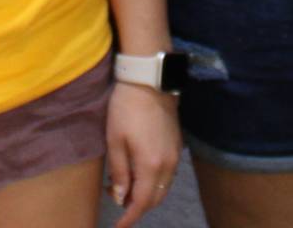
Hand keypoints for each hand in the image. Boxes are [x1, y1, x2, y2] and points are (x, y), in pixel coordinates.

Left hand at [103, 80, 181, 227]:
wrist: (150, 80)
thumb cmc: (126, 108)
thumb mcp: (115, 140)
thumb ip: (119, 172)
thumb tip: (121, 198)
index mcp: (151, 165)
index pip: (141, 203)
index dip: (129, 219)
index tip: (117, 227)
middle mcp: (168, 166)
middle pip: (155, 200)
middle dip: (136, 207)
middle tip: (116, 200)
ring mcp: (176, 157)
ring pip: (163, 189)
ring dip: (145, 195)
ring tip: (124, 187)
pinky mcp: (178, 147)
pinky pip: (167, 176)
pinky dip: (154, 183)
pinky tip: (139, 173)